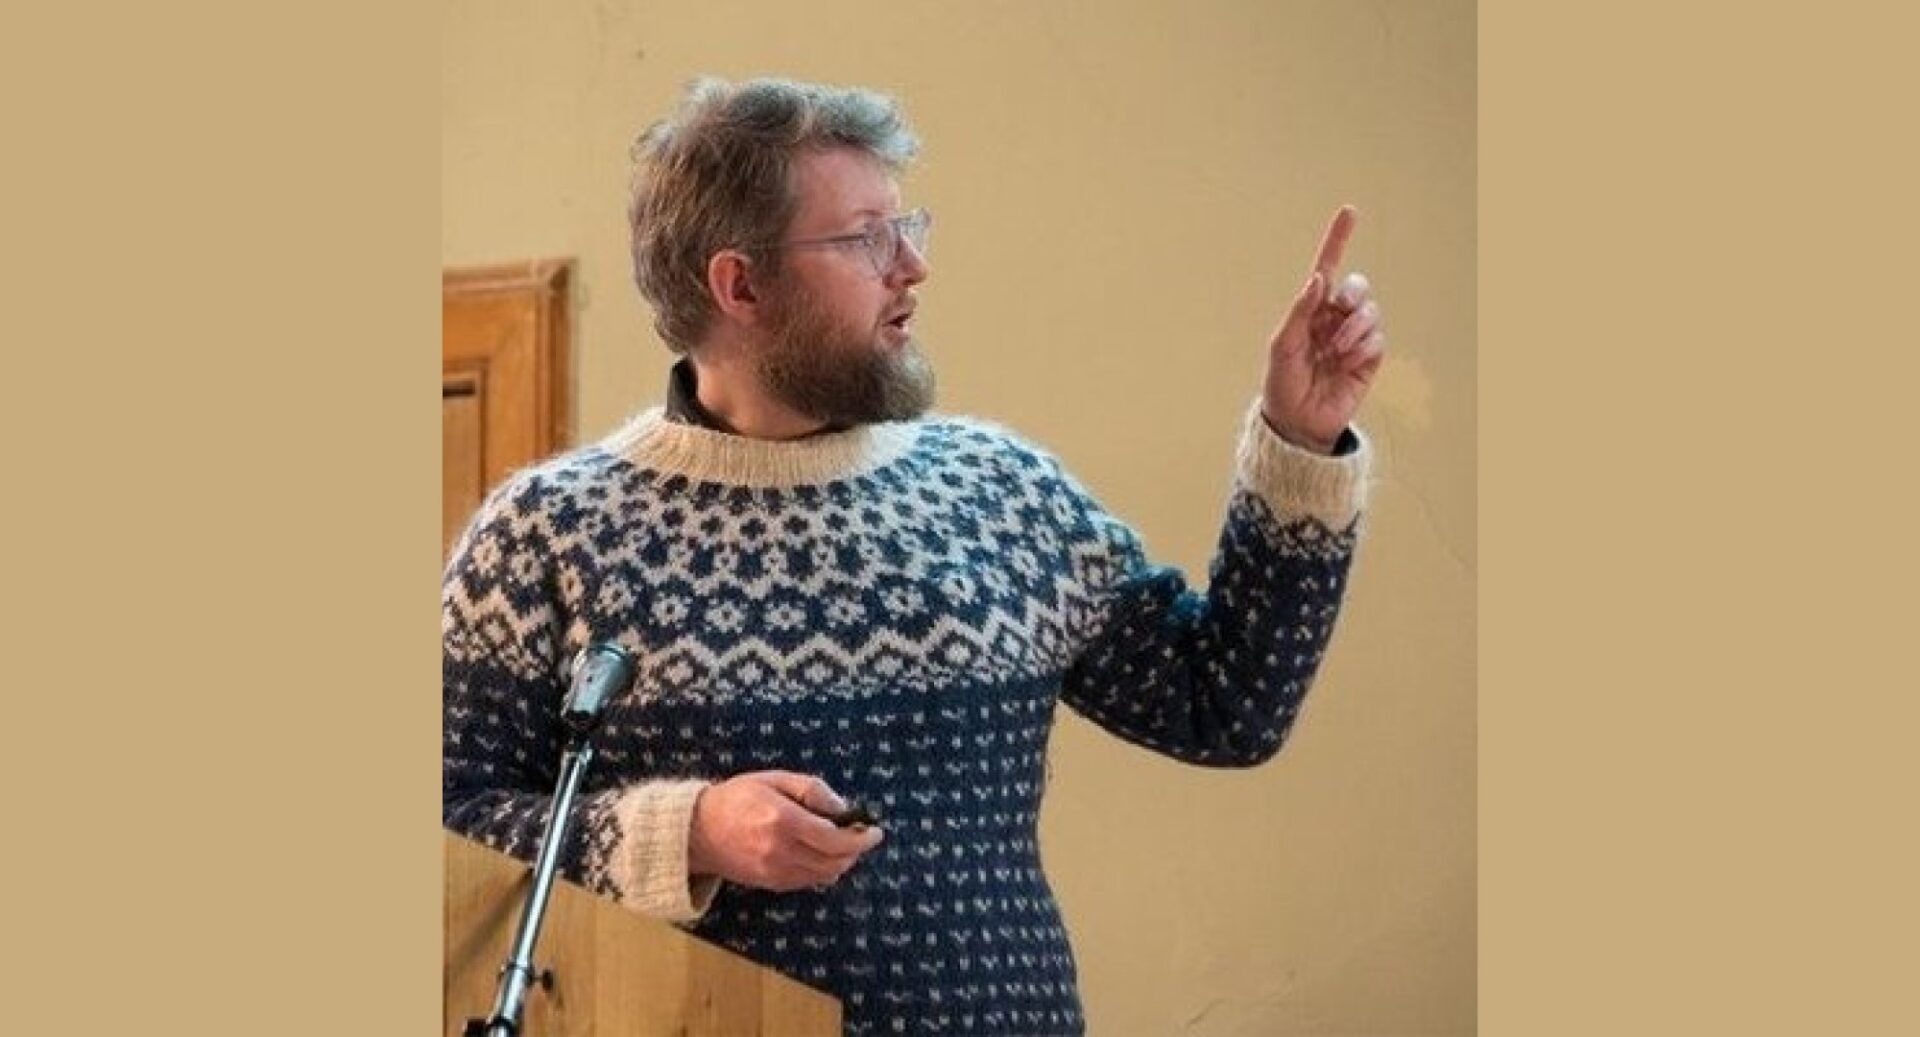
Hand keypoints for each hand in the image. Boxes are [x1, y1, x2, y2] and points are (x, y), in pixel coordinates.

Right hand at [687, 770, 884, 891]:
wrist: (698, 831)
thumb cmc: (737, 798)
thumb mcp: (775, 779)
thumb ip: (811, 790)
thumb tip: (843, 808)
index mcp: (783, 821)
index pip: (834, 839)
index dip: (861, 838)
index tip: (876, 831)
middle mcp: (781, 851)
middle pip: (834, 861)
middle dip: (855, 851)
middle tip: (862, 836)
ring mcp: (775, 871)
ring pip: (824, 875)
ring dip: (841, 862)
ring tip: (843, 845)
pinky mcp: (770, 884)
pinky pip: (808, 882)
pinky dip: (823, 871)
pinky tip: (822, 855)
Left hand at [1262, 205, 1386, 453]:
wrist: (1298, 421)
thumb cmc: (1283, 382)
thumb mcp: (1283, 344)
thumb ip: (1300, 310)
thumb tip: (1319, 279)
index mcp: (1311, 308)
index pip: (1328, 267)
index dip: (1338, 239)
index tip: (1349, 211)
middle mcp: (1335, 317)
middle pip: (1357, 286)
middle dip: (1351, 296)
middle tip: (1336, 314)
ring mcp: (1354, 336)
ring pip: (1370, 311)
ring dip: (1353, 328)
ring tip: (1334, 352)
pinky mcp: (1369, 357)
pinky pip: (1377, 338)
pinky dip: (1362, 349)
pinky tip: (1346, 363)